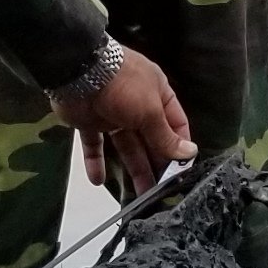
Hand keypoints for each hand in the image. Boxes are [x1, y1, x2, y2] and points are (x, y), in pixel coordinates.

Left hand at [65, 44, 194, 187]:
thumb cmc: (122, 85)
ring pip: (125, 145)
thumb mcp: (151, 111)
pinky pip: (95, 144)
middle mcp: (137, 103)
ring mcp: (112, 113)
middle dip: (156, 164)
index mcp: (157, 93)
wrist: (78, 72)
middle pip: (150, 139)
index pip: (175, 124)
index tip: (182, 171)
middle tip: (162, 190)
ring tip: (140, 195)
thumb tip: (189, 153)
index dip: (179, 146)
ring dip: (132, 169)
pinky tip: (98, 180)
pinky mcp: (90, 121)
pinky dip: (96, 161)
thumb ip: (166, 136)